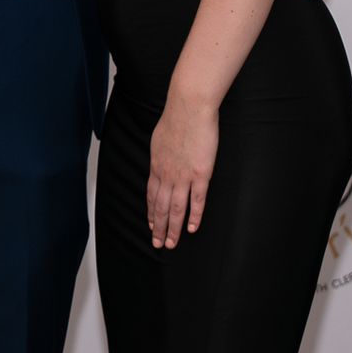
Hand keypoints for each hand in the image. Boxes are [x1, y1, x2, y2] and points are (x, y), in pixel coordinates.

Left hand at [147, 97, 217, 248]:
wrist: (189, 108)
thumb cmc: (175, 118)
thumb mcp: (158, 139)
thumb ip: (160, 154)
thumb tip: (159, 160)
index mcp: (156, 166)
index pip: (151, 195)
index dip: (151, 213)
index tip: (150, 226)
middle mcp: (167, 174)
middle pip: (161, 207)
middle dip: (158, 227)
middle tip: (158, 244)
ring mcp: (183, 176)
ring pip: (176, 208)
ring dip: (173, 228)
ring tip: (171, 243)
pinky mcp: (200, 174)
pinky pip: (197, 200)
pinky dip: (194, 216)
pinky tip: (193, 228)